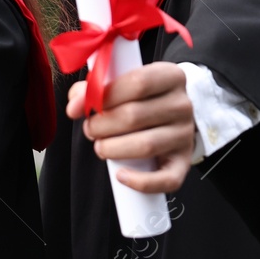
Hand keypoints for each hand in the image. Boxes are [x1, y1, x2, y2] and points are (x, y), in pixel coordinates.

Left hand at [66, 61, 193, 193]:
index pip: (137, 82)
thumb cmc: (138, 98)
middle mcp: (183, 105)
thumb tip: (74, 106)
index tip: (81, 107)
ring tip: (101, 147)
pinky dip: (141, 182)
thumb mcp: (120, 83)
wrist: (170, 116)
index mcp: (170, 77)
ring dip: (113, 149)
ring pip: (145, 145)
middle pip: (135, 115)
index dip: (104, 95)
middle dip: (101, 125)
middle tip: (90, 129)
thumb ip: (93, 89)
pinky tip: (121, 175)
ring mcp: (185, 135)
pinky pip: (167, 179)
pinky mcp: (183, 162)